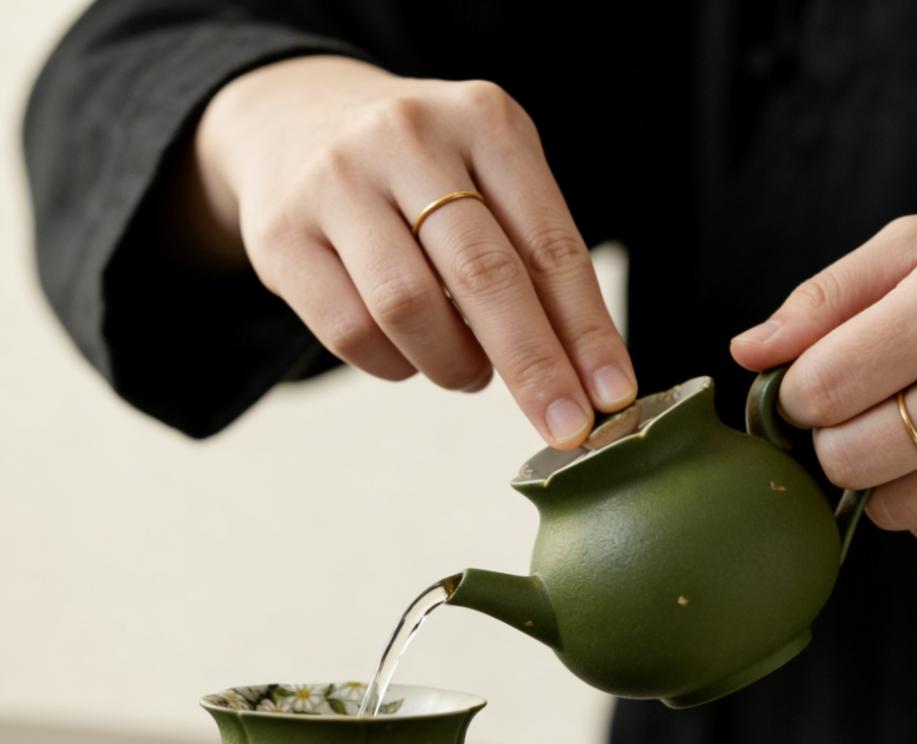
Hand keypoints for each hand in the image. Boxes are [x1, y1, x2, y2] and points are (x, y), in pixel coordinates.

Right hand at [178, 54, 636, 448]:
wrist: (294, 121)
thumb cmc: (419, 174)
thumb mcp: (488, 180)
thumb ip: (530, 259)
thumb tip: (581, 375)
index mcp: (484, 121)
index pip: (548, 244)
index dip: (586, 330)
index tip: (612, 396)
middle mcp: (409, 139)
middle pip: (484, 274)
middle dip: (534, 366)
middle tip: (565, 429)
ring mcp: (337, 183)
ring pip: (410, 308)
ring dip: (454, 365)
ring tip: (469, 372)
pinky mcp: (282, 236)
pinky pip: (351, 333)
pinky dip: (395, 366)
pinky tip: (409, 354)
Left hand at [729, 209, 916, 543]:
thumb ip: (826, 298)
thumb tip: (748, 352)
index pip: (818, 391)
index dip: (798, 393)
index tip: (818, 380)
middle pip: (845, 459)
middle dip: (834, 435)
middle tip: (867, 403)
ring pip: (890, 508)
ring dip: (881, 474)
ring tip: (916, 423)